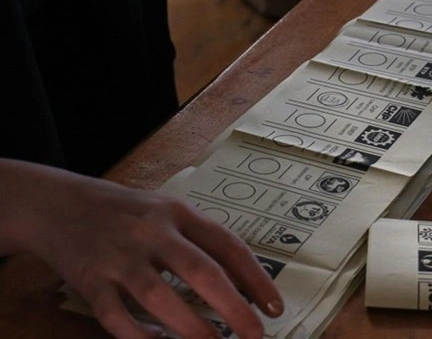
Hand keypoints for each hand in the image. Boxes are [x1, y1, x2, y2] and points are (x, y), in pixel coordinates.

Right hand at [0, 159, 281, 338]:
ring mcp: (119, 256)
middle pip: (201, 272)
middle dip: (233, 308)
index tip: (275, 308)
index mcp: (178, 214)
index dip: (256, 279)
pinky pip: (115, 315)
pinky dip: (139, 335)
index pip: (228, 246)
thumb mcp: (167, 212)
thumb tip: (243, 282)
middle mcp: (152, 232)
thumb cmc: (126, 211)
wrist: (58, 203)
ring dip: (192, 328)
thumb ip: (199, 240)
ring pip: (160, 297)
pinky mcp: (89, 278)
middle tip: (254, 335)